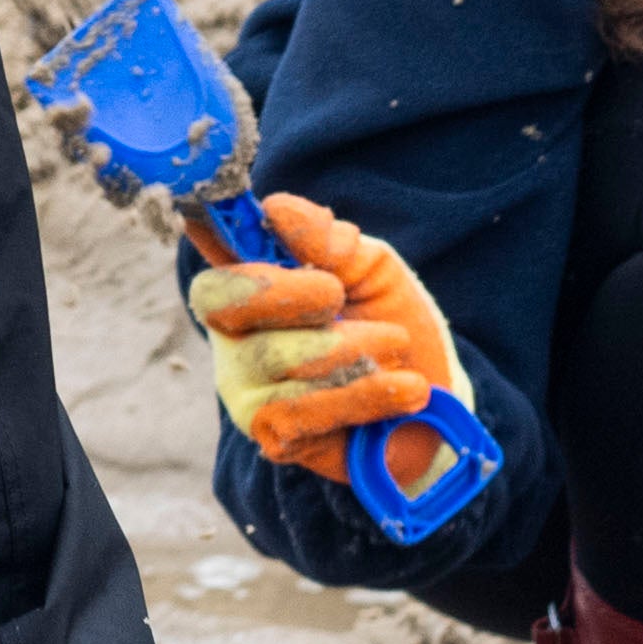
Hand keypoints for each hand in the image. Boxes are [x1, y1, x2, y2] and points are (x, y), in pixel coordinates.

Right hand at [183, 191, 463, 458]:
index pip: (209, 246)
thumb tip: (276, 208)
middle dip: (287, 292)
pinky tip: (403, 388)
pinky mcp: (272, 435)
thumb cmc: (391, 322)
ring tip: (394, 345)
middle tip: (338, 295)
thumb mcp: (371, 268)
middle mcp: (232, 333)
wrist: (433, 398)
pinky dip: (364, 393)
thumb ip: (328, 239)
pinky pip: (302, 409)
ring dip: (351, 348)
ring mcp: (245, 387)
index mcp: (249, 281)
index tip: (260, 220)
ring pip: (274, 356)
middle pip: (224, 299)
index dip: (219, 227)